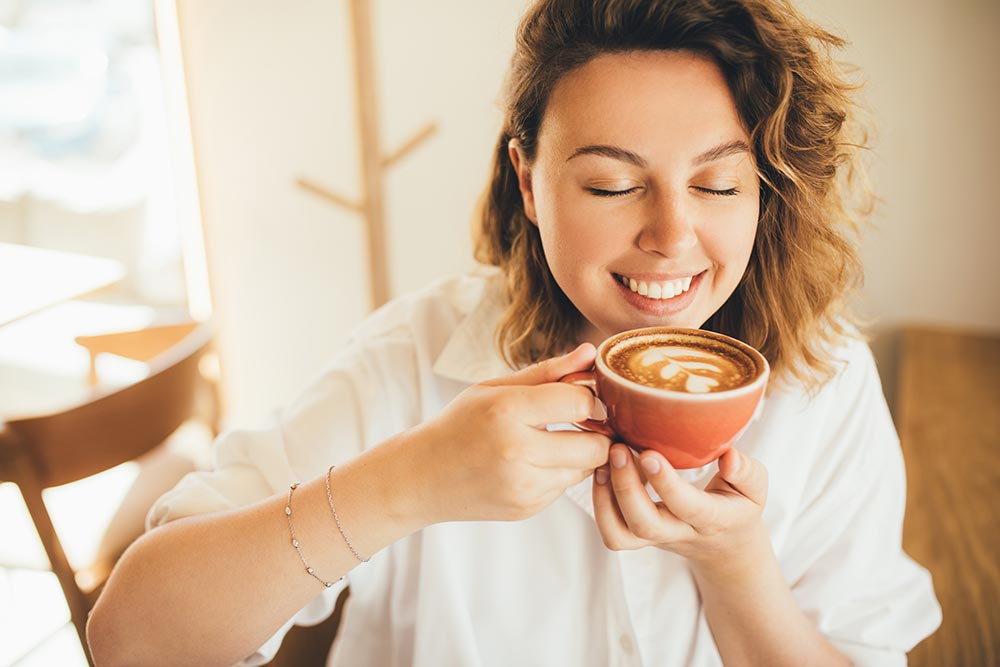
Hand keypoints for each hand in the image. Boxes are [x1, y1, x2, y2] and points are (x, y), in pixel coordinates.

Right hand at [413, 343, 610, 523]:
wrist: (421, 477)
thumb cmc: (459, 424)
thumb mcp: (494, 388)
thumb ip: (547, 372)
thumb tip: (589, 353)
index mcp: (507, 411)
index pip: (580, 403)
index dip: (591, 399)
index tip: (584, 397)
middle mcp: (517, 451)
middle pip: (596, 445)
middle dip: (597, 433)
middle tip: (582, 422)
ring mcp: (523, 486)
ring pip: (585, 469)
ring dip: (578, 455)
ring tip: (550, 442)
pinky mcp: (527, 508)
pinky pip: (565, 488)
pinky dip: (558, 474)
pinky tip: (531, 464)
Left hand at [592, 443, 767, 564]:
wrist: (724, 546)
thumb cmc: (737, 506)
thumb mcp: (754, 489)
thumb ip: (746, 472)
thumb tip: (729, 455)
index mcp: (713, 520)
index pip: (688, 507)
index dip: (666, 483)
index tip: (649, 453)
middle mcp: (679, 533)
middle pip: (645, 524)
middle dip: (625, 486)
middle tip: (618, 448)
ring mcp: (654, 538)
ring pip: (620, 534)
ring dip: (604, 497)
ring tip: (604, 460)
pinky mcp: (637, 536)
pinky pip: (612, 532)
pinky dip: (599, 503)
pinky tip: (603, 471)